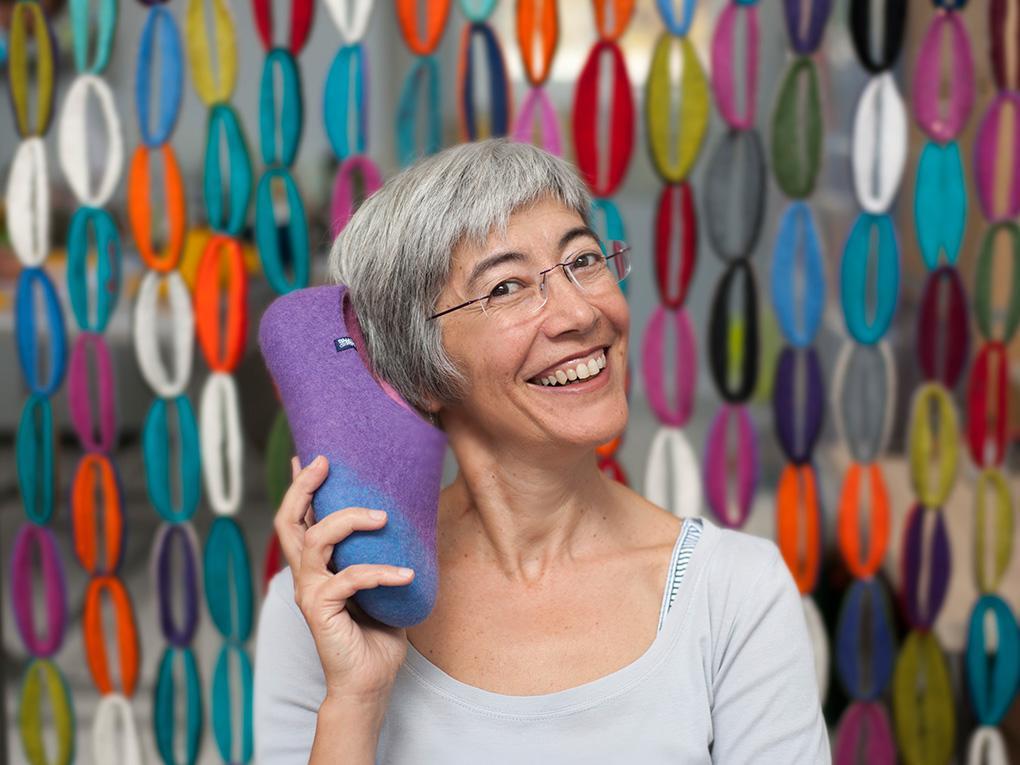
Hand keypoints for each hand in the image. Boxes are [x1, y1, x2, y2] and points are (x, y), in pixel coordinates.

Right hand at [275, 455, 413, 700]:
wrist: (370, 680)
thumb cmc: (377, 631)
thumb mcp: (381, 582)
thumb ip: (381, 553)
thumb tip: (406, 518)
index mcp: (317, 565)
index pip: (299, 519)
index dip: (301, 487)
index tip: (313, 456)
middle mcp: (306, 574)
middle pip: (289, 521)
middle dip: (304, 487)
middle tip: (326, 463)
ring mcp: (311, 592)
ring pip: (316, 540)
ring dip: (349, 521)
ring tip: (382, 516)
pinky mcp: (321, 610)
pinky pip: (350, 578)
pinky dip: (380, 572)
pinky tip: (406, 574)